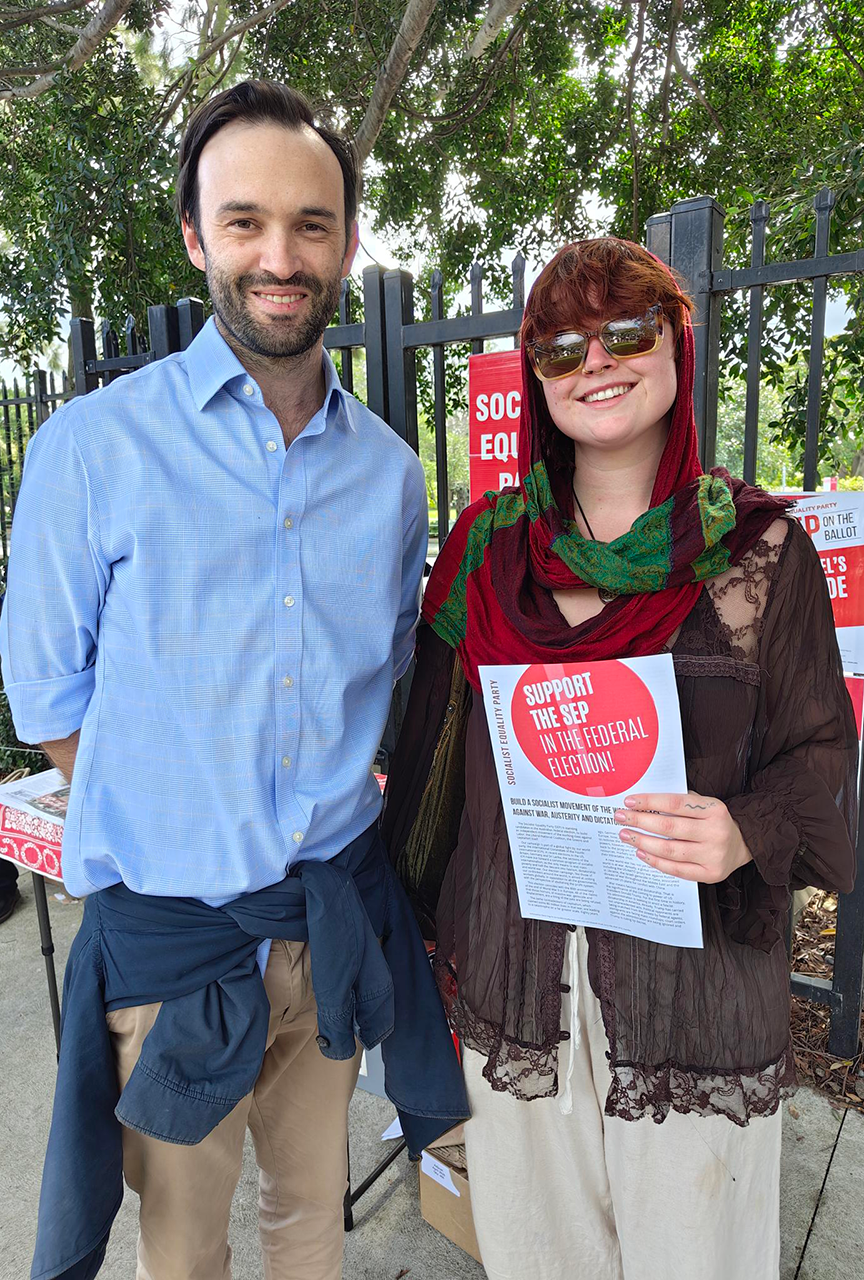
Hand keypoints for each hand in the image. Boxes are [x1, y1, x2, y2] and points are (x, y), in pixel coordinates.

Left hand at [613, 792, 752, 883]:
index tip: (629, 801)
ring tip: (626, 835)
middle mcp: (715, 832)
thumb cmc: (714, 821)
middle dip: (640, 821)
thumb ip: (680, 803)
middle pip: (670, 827)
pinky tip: (641, 852)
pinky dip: (656, 861)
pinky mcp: (710, 874)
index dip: (650, 802)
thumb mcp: (704, 804)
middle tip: (620, 818)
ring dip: (643, 842)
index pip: (675, 803)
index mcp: (714, 810)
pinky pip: (677, 869)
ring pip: (671, 850)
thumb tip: (643, 804)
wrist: (743, 844)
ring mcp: (713, 856)